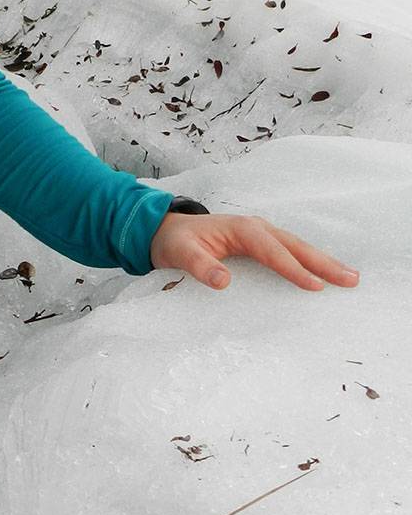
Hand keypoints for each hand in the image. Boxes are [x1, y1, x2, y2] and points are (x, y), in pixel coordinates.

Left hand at [149, 211, 359, 291]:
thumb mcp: (180, 252)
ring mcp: (259, 234)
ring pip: (296, 247)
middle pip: (294, 245)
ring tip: (349, 278)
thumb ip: (200, 265)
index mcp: (240, 229)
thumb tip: (223, 282)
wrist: (165, 230)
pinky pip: (289, 252)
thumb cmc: (175, 241)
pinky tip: (324, 275)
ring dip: (322, 261)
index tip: (314, 286)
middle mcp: (255, 228)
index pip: (271, 250)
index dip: (293, 268)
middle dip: (322, 262)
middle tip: (350, 280)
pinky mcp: (259, 244)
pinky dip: (308, 262)